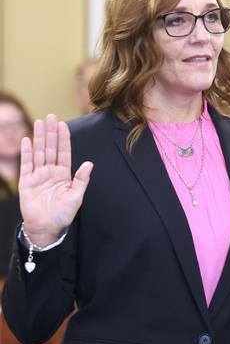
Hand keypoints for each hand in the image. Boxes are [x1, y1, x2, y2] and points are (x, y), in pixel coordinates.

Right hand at [18, 115, 92, 246]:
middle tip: (50, 116)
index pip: (64, 152)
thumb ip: (81, 180)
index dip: (64, 138)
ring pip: (39, 152)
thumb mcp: (76, 196)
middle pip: (51, 148)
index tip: (63, 124)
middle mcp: (50, 171)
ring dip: (39, 138)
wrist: (46, 227)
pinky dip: (26, 152)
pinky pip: (26, 164)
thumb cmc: (63, 214)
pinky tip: (27, 140)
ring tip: (40, 122)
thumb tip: (89, 164)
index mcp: (64, 174)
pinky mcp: (26, 181)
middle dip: (51, 132)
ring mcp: (38, 175)